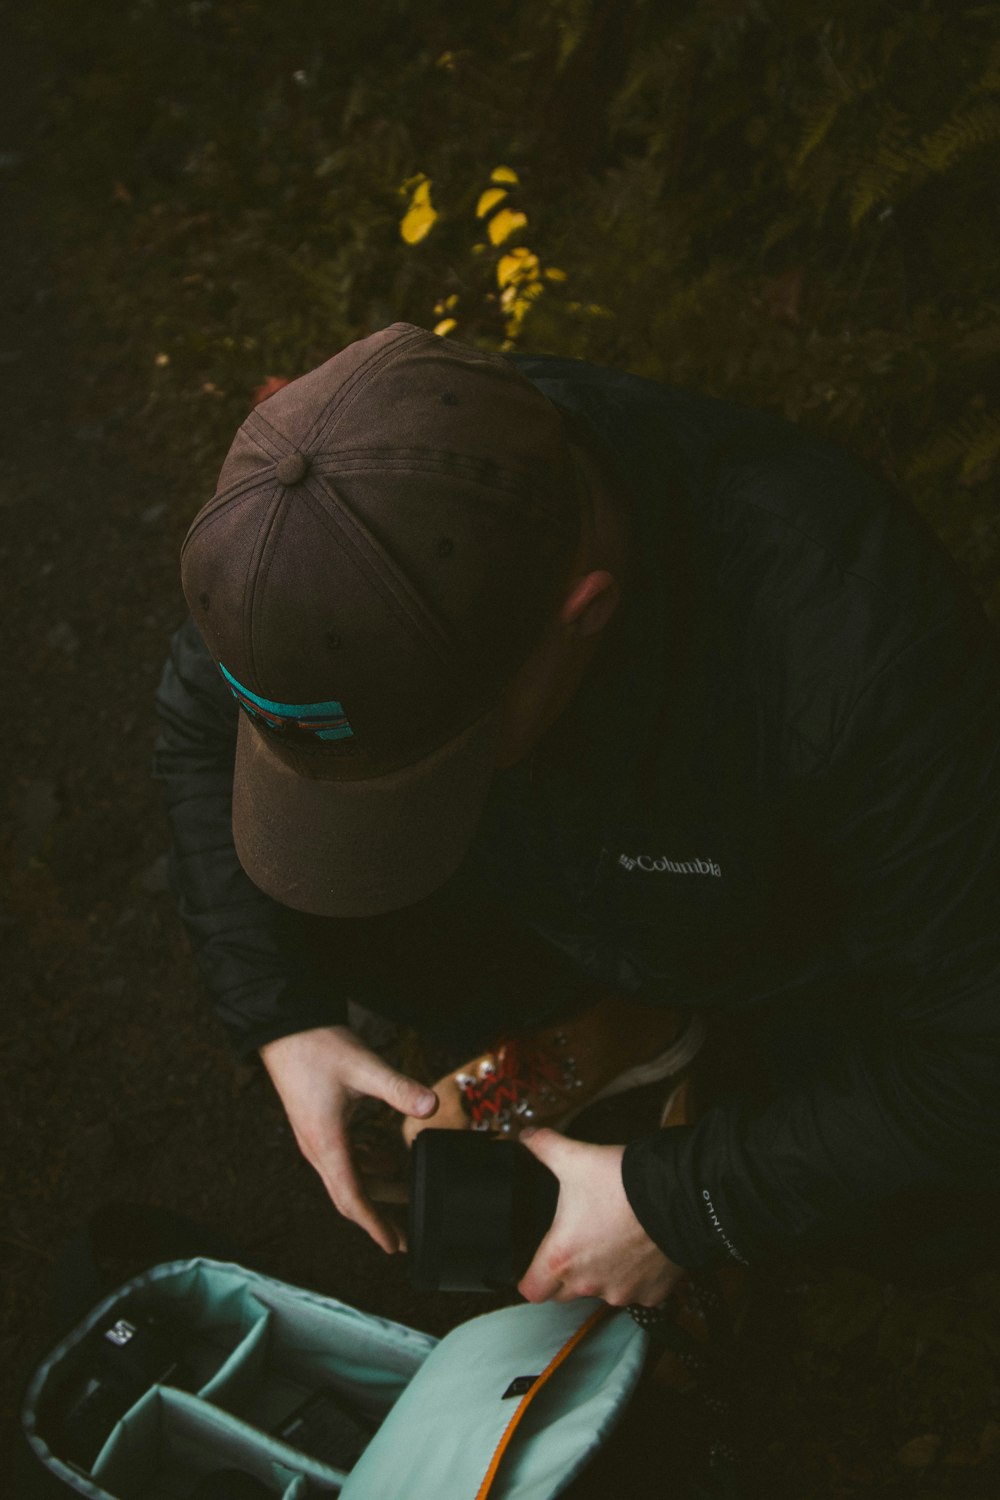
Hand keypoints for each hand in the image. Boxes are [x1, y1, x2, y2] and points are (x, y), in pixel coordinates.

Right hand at [259, 1025, 436, 1254]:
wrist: (284, 1028)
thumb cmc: (318, 1047)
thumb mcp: (364, 1067)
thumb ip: (399, 1088)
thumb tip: (431, 1106)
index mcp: (327, 1144)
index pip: (353, 1197)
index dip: (374, 1225)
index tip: (393, 1246)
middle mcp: (317, 1148)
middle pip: (349, 1195)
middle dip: (377, 1216)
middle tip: (404, 1236)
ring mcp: (315, 1137)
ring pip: (347, 1176)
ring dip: (375, 1188)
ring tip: (405, 1194)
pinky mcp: (318, 1124)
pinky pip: (343, 1157)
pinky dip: (366, 1165)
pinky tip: (385, 1159)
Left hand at [517, 1128, 684, 1306]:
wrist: (678, 1196)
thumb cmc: (624, 1184)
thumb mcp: (574, 1158)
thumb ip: (544, 1146)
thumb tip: (527, 1135)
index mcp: (562, 1257)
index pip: (531, 1290)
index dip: (530, 1277)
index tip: (536, 1264)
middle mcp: (589, 1283)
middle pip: (564, 1293)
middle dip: (566, 1273)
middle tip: (577, 1242)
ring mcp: (622, 1292)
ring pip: (602, 1291)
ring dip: (603, 1273)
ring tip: (612, 1239)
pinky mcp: (651, 1293)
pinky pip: (638, 1291)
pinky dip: (637, 1276)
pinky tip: (639, 1249)